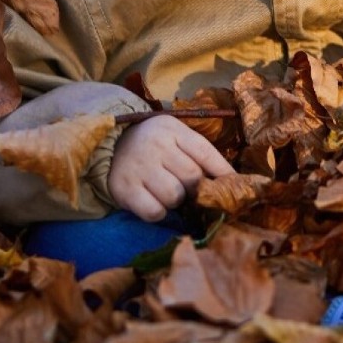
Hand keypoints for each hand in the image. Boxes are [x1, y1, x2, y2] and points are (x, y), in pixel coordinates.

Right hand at [108, 114, 233, 220]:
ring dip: (176, 200)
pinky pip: (154, 211)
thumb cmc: (152, 144)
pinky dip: (159, 212)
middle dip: (195, 189)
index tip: (233, 186)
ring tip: (168, 193)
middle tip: (189, 190)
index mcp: (172, 130)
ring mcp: (139, 167)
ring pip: (174, 196)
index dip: (222, 172)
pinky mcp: (124, 189)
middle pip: (192, 177)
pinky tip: (154, 202)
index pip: (205, 152)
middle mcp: (155, 145)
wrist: (109, 145)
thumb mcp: (174, 137)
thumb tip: (231, 180)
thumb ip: (199, 153)